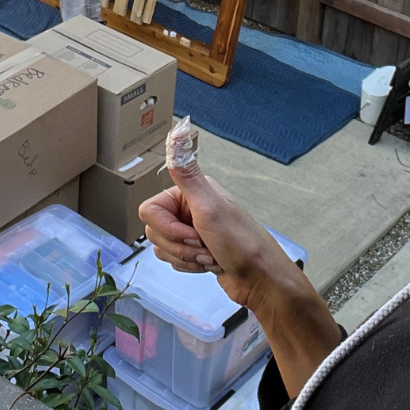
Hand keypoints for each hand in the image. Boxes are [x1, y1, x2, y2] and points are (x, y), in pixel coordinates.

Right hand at [140, 148, 342, 396]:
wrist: (259, 279)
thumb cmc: (241, 243)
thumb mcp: (210, 207)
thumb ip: (187, 173)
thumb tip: (179, 131)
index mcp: (191, 191)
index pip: (149, 210)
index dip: (167, 228)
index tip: (191, 233)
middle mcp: (189, 207)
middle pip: (154, 231)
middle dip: (179, 246)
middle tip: (205, 246)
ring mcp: (191, 229)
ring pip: (163, 248)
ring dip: (186, 258)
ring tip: (211, 257)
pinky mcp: (194, 250)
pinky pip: (173, 260)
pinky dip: (190, 266)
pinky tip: (210, 264)